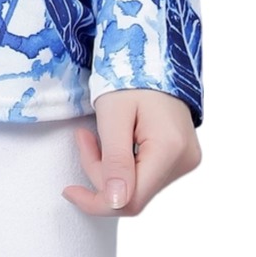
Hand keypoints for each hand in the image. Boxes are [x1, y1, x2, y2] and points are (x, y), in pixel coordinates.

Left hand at [62, 87, 200, 217]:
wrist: (151, 53)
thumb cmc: (130, 74)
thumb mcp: (113, 114)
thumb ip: (115, 160)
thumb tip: (117, 203)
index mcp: (171, 149)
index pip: (131, 200)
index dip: (96, 201)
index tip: (69, 189)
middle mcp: (185, 160)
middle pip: (134, 194)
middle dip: (101, 175)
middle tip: (83, 138)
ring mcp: (186, 158)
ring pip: (139, 187)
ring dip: (111, 169)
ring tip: (97, 136)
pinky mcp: (181, 156)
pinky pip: (147, 174)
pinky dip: (125, 164)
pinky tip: (116, 141)